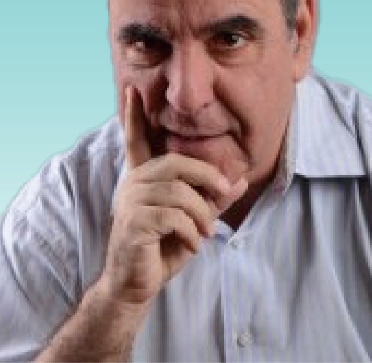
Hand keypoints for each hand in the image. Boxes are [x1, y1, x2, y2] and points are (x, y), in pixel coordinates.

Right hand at [101, 86, 247, 306]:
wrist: (133, 284)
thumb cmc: (160, 247)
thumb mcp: (191, 220)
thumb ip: (212, 199)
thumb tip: (241, 181)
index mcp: (141, 177)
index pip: (135, 139)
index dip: (134, 114)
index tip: (132, 88)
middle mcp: (132, 183)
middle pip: (175, 163)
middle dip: (206, 176)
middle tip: (224, 194)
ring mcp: (130, 202)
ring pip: (179, 192)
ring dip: (202, 214)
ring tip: (206, 232)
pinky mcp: (133, 223)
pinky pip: (174, 216)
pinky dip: (192, 232)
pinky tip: (194, 245)